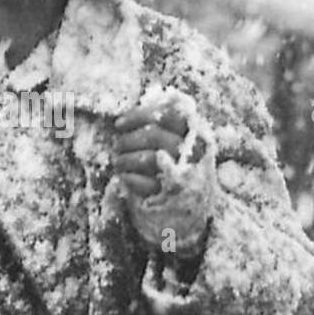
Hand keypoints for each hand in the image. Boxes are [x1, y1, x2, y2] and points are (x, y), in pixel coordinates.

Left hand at [112, 92, 213, 255]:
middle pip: (154, 136)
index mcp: (195, 135)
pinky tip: (123, 178)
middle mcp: (191, 153)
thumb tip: (150, 100)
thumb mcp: (185, 144)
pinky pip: (144, 183)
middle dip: (128, 140)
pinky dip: (128, 179)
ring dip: (125, 159)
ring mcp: (183, 175)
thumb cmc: (182, 171)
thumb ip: (169, 125)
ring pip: (147, 158)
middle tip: (117, 145)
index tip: (118, 124)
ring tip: (118, 161)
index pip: (167, 115)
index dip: (139, 116)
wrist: (194, 214)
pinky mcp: (172, 197)